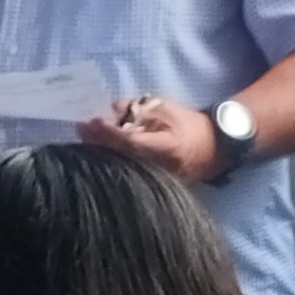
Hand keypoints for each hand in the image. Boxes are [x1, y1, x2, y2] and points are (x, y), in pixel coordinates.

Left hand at [85, 95, 217, 182]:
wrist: (213, 148)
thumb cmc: (189, 124)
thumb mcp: (166, 108)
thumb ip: (139, 108)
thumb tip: (112, 109)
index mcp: (167, 147)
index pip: (131, 142)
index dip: (108, 133)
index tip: (91, 122)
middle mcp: (160, 169)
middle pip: (121, 158)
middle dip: (99, 143)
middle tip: (81, 130)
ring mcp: (157, 181)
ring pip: (122, 168)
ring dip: (102, 153)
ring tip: (86, 139)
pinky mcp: (153, 186)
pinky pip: (127, 173)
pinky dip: (113, 162)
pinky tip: (101, 152)